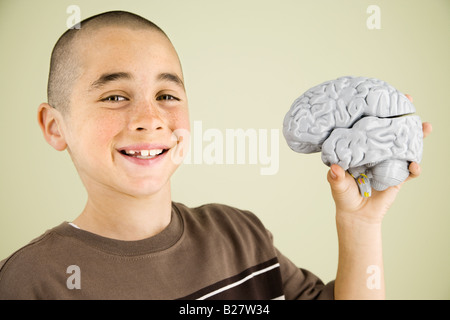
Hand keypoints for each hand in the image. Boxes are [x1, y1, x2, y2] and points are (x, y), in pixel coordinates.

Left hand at [327, 94, 431, 223]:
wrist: (356, 214)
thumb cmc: (344, 195)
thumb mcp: (337, 185)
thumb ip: (336, 178)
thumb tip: (335, 170)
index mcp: (361, 148)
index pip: (369, 126)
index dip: (376, 112)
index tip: (381, 96)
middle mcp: (376, 152)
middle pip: (391, 130)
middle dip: (401, 115)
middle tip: (409, 100)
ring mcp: (389, 163)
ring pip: (406, 145)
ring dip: (417, 136)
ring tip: (425, 127)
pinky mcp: (399, 177)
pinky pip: (410, 170)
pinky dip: (415, 167)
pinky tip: (415, 165)